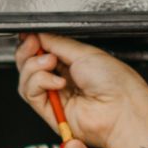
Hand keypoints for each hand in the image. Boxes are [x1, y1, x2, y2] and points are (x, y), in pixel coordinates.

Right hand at [15, 33, 147, 147]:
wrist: (121, 108)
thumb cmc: (114, 82)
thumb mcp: (84, 52)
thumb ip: (57, 42)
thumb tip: (39, 34)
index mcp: (73, 64)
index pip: (43, 52)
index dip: (33, 43)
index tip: (30, 36)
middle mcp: (63, 79)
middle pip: (29, 65)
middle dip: (28, 52)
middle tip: (34, 45)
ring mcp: (56, 96)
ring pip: (27, 79)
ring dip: (34, 66)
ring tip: (51, 63)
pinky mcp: (51, 112)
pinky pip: (30, 93)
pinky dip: (39, 82)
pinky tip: (56, 81)